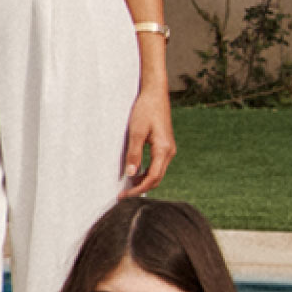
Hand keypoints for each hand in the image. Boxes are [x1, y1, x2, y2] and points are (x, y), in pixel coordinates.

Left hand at [120, 78, 175, 194]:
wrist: (155, 94)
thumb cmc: (145, 110)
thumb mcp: (136, 132)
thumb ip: (134, 153)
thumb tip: (131, 174)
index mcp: (163, 150)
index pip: (152, 178)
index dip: (138, 189)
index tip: (124, 196)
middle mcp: (169, 151)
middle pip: (157, 178)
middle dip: (141, 188)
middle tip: (123, 196)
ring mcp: (168, 149)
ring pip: (157, 172)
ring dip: (144, 181)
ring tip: (126, 187)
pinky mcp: (164, 145)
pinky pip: (157, 165)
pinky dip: (147, 172)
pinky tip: (135, 174)